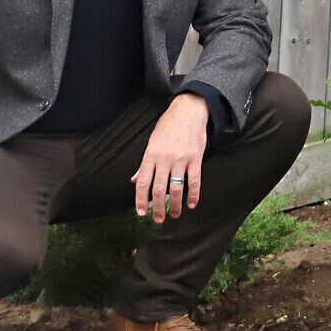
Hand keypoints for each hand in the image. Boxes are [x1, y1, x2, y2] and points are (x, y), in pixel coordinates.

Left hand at [133, 93, 207, 222]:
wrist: (188, 111)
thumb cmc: (168, 127)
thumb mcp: (152, 143)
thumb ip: (144, 164)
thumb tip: (134, 180)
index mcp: (151, 155)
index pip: (142, 182)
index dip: (140, 199)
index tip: (140, 213)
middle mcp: (164, 158)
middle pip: (159, 189)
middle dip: (157, 208)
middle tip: (158, 219)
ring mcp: (181, 159)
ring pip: (177, 188)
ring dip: (175, 205)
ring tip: (175, 215)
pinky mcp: (196, 158)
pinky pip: (195, 181)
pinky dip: (193, 195)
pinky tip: (191, 204)